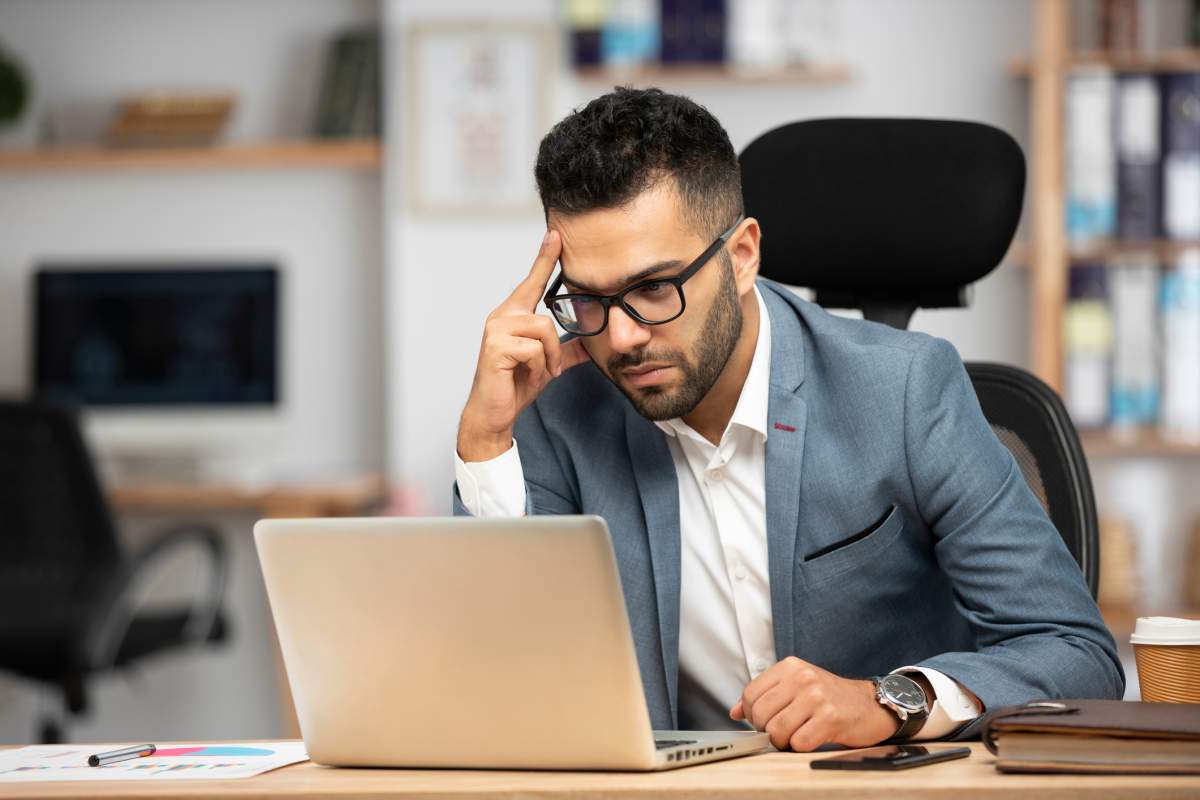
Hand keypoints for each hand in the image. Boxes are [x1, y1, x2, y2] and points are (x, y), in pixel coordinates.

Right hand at [457, 229, 589, 461]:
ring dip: (548, 358)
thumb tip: (589, 344)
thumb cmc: (515, 386)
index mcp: (513, 315)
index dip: (544, 258)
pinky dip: (537, 367)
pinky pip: (534, 349)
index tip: (556, 234)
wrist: (494, 412)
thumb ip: (566, 350)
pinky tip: (525, 375)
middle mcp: (501, 316)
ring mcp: (496, 330)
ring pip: (543, 331)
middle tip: (548, 368)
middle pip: (546, 317)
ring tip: (537, 372)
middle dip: (554, 348)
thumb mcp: (548, 364)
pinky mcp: (495, 346)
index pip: (531, 281)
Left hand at [730, 657, 899, 751]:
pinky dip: (800, 747)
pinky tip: (811, 738)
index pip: (750, 694)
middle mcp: (802, 678)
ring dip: (783, 742)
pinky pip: (798, 742)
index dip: (751, 714)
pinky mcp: (830, 718)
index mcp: (790, 667)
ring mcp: (817, 697)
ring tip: (796, 736)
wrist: (870, 705)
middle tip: (782, 731)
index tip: (764, 721)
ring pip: (777, 731)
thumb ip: (765, 696)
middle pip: (760, 714)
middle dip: (767, 730)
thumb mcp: (796, 686)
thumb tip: (734, 711)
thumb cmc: (830, 698)